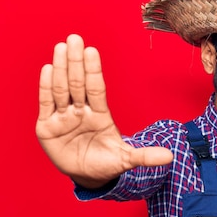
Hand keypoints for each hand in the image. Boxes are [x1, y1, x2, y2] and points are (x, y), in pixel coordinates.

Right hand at [36, 34, 172, 187]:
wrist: (87, 177)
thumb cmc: (106, 163)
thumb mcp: (126, 159)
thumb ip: (144, 156)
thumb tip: (170, 157)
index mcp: (100, 115)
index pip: (96, 89)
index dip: (93, 71)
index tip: (92, 51)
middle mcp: (81, 111)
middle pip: (78, 84)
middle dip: (76, 62)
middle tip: (75, 39)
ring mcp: (63, 118)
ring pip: (61, 90)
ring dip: (61, 69)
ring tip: (61, 48)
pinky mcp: (47, 127)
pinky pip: (46, 104)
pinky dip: (46, 87)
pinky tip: (48, 68)